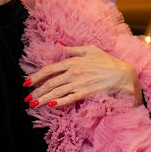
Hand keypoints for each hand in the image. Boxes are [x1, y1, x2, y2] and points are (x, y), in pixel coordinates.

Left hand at [25, 45, 141, 107]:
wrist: (124, 75)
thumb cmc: (108, 62)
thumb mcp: (91, 50)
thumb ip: (74, 49)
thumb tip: (60, 46)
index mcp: (73, 61)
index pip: (50, 69)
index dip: (36, 76)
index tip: (26, 83)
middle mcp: (74, 72)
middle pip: (50, 82)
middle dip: (37, 91)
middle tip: (27, 98)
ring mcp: (79, 83)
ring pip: (57, 91)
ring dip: (43, 98)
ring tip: (33, 104)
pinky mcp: (86, 93)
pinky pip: (70, 98)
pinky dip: (59, 102)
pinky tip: (50, 105)